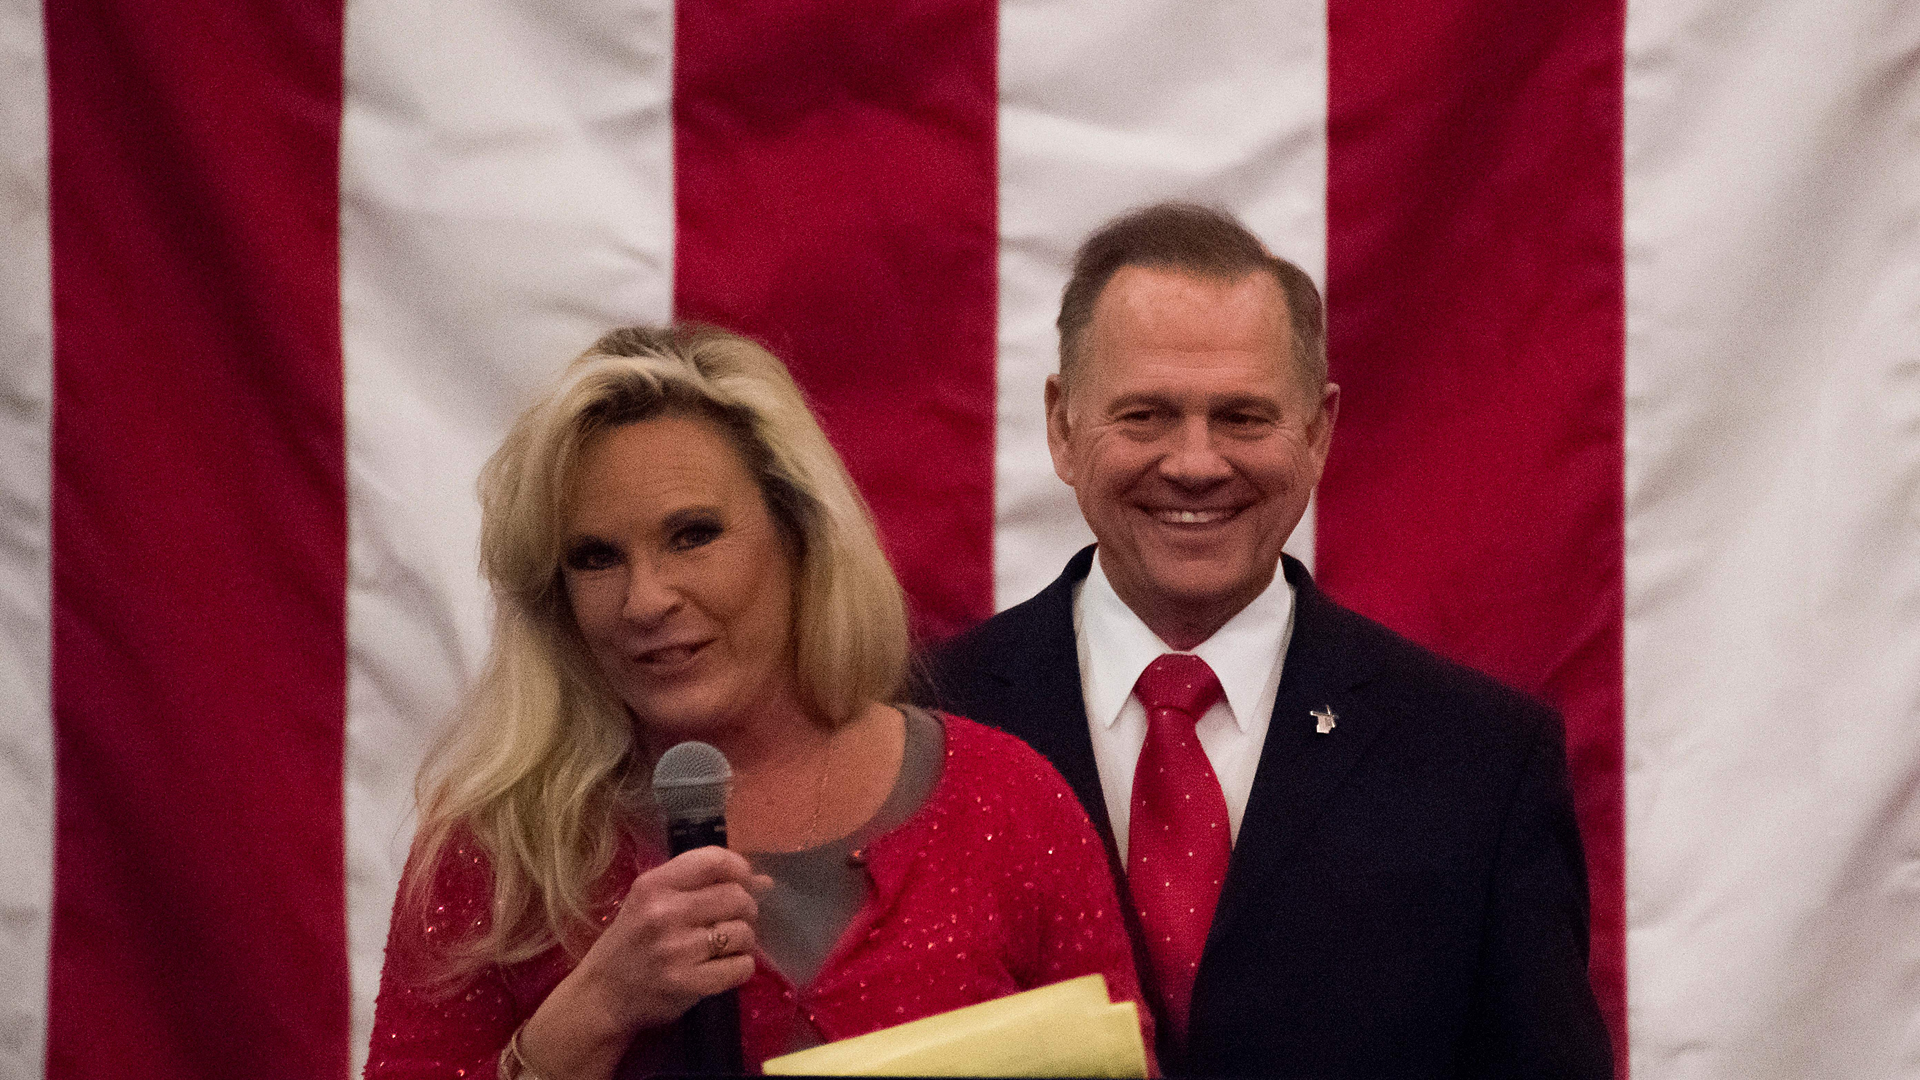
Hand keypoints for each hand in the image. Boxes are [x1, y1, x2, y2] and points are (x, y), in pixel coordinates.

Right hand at [517, 847, 772, 1077]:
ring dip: (743, 940)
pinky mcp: (687, 983)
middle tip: (732, 921)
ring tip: (725, 946)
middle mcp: (664, 913)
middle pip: (736, 897)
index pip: (714, 860)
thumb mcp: (652, 902)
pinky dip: (740, 967)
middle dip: (745, 909)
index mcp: (653, 885)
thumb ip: (701, 885)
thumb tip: (764, 881)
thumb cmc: (632, 942)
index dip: (740, 868)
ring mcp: (676, 950)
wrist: (602, 994)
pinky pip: (741, 967)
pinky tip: (724, 968)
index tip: (743, 882)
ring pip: (743, 933)